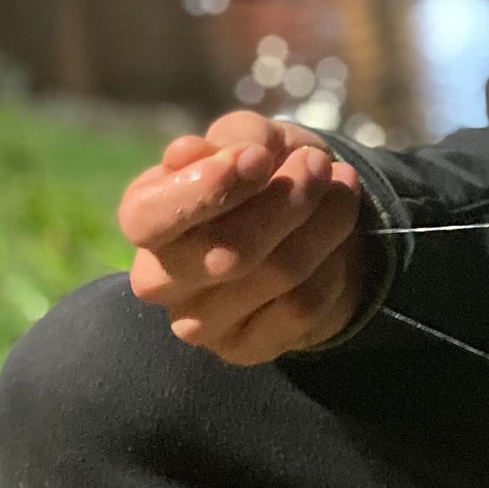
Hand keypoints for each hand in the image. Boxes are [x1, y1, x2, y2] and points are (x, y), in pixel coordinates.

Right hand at [119, 112, 369, 366]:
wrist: (308, 223)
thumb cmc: (265, 173)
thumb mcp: (251, 140)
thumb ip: (234, 138)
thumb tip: (206, 151)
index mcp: (144, 220)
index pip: (151, 217)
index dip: (207, 187)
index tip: (259, 157)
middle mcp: (158, 280)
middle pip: (226, 251)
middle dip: (287, 200)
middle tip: (318, 164)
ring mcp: (198, 324)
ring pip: (275, 275)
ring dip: (323, 223)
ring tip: (344, 187)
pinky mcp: (244, 349)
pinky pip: (303, 307)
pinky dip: (332, 264)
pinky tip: (335, 240)